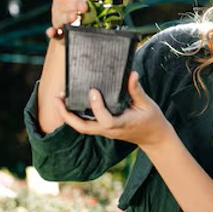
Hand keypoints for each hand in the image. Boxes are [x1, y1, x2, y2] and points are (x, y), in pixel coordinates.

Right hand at [47, 0, 88, 38]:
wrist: (72, 25)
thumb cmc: (75, 0)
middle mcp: (58, 6)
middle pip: (63, 5)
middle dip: (73, 5)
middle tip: (85, 6)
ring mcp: (57, 20)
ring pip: (60, 19)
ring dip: (66, 18)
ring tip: (75, 17)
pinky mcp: (59, 33)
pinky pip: (54, 34)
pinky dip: (52, 33)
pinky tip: (52, 33)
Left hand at [53, 71, 174, 150]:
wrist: (154, 138)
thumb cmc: (152, 120)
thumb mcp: (147, 105)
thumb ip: (137, 90)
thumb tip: (131, 73)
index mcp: (120, 124)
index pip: (105, 119)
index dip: (97, 106)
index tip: (93, 90)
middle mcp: (109, 130)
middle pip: (82, 127)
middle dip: (67, 114)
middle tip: (58, 97)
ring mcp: (104, 131)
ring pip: (81, 127)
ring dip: (68, 115)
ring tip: (59, 99)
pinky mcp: (103, 129)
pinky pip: (85, 124)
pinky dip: (75, 116)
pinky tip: (70, 103)